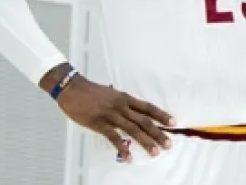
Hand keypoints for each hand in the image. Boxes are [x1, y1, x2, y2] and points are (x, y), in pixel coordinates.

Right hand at [56, 76, 175, 161]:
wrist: (72, 88)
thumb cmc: (91, 92)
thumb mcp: (111, 94)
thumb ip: (122, 101)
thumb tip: (132, 108)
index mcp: (126, 98)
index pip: (148, 107)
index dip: (162, 115)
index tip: (173, 123)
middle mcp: (122, 106)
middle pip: (144, 121)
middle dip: (158, 133)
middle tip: (168, 144)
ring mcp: (111, 115)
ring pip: (133, 130)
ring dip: (145, 142)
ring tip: (155, 152)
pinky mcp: (99, 123)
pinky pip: (113, 137)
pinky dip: (122, 148)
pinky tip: (128, 157)